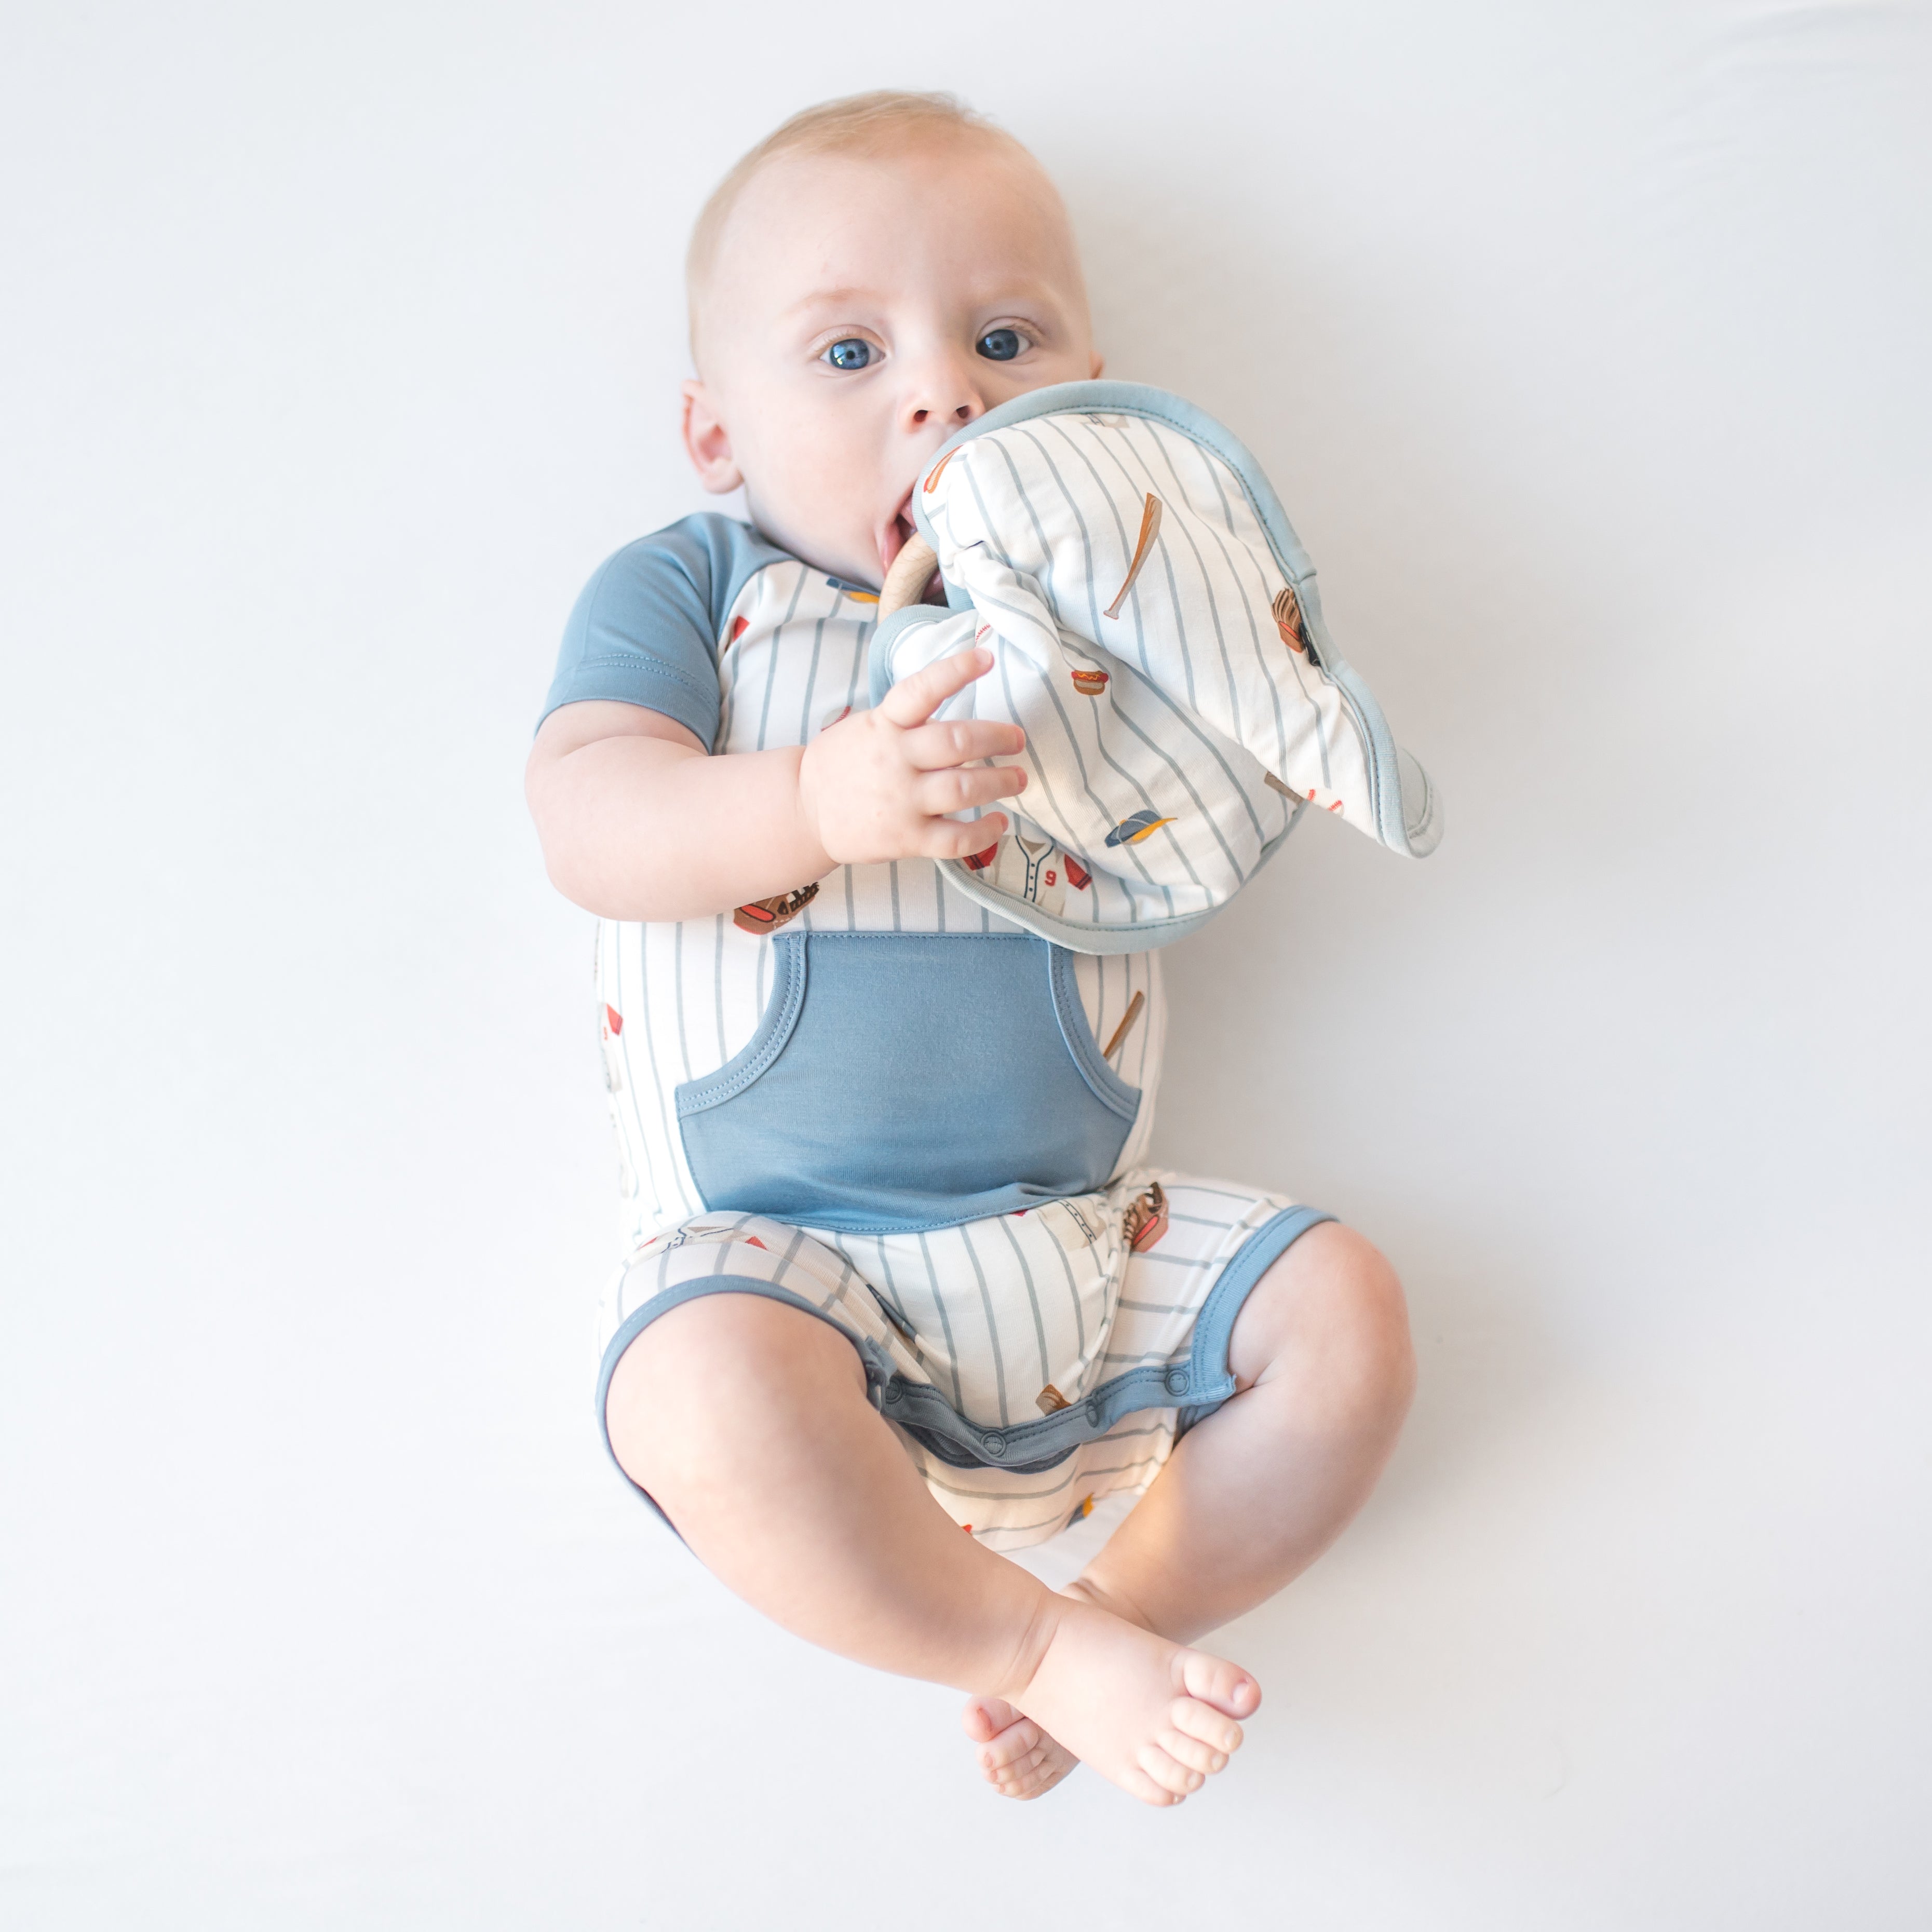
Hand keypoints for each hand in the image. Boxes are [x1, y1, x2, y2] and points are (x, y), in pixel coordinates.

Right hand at [797, 647, 1027, 867]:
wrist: (804, 811)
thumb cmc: (844, 764)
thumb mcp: (867, 726)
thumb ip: (906, 717)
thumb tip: (956, 696)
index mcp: (884, 724)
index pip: (921, 690)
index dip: (955, 671)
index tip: (986, 658)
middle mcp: (894, 759)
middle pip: (957, 742)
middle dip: (998, 738)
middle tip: (1017, 739)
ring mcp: (901, 800)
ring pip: (964, 788)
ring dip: (1001, 782)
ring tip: (1018, 778)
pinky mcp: (905, 838)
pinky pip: (956, 838)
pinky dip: (986, 831)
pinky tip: (999, 821)